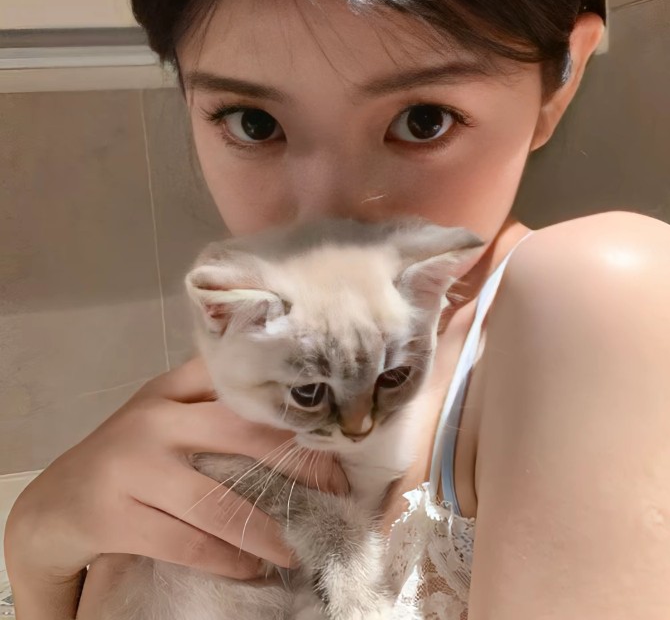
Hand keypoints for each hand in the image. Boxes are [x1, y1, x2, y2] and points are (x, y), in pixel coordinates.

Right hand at [4, 357, 347, 616]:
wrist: (54, 503)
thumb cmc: (130, 454)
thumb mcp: (166, 413)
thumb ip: (214, 400)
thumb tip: (297, 416)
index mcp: (174, 387)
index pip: (243, 381)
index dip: (294, 403)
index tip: (337, 427)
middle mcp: (154, 417)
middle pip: (244, 432)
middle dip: (299, 461)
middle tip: (337, 488)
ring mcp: (132, 464)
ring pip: (217, 500)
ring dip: (266, 530)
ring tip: (297, 548)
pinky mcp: (113, 514)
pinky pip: (188, 541)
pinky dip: (228, 558)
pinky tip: (253, 567)